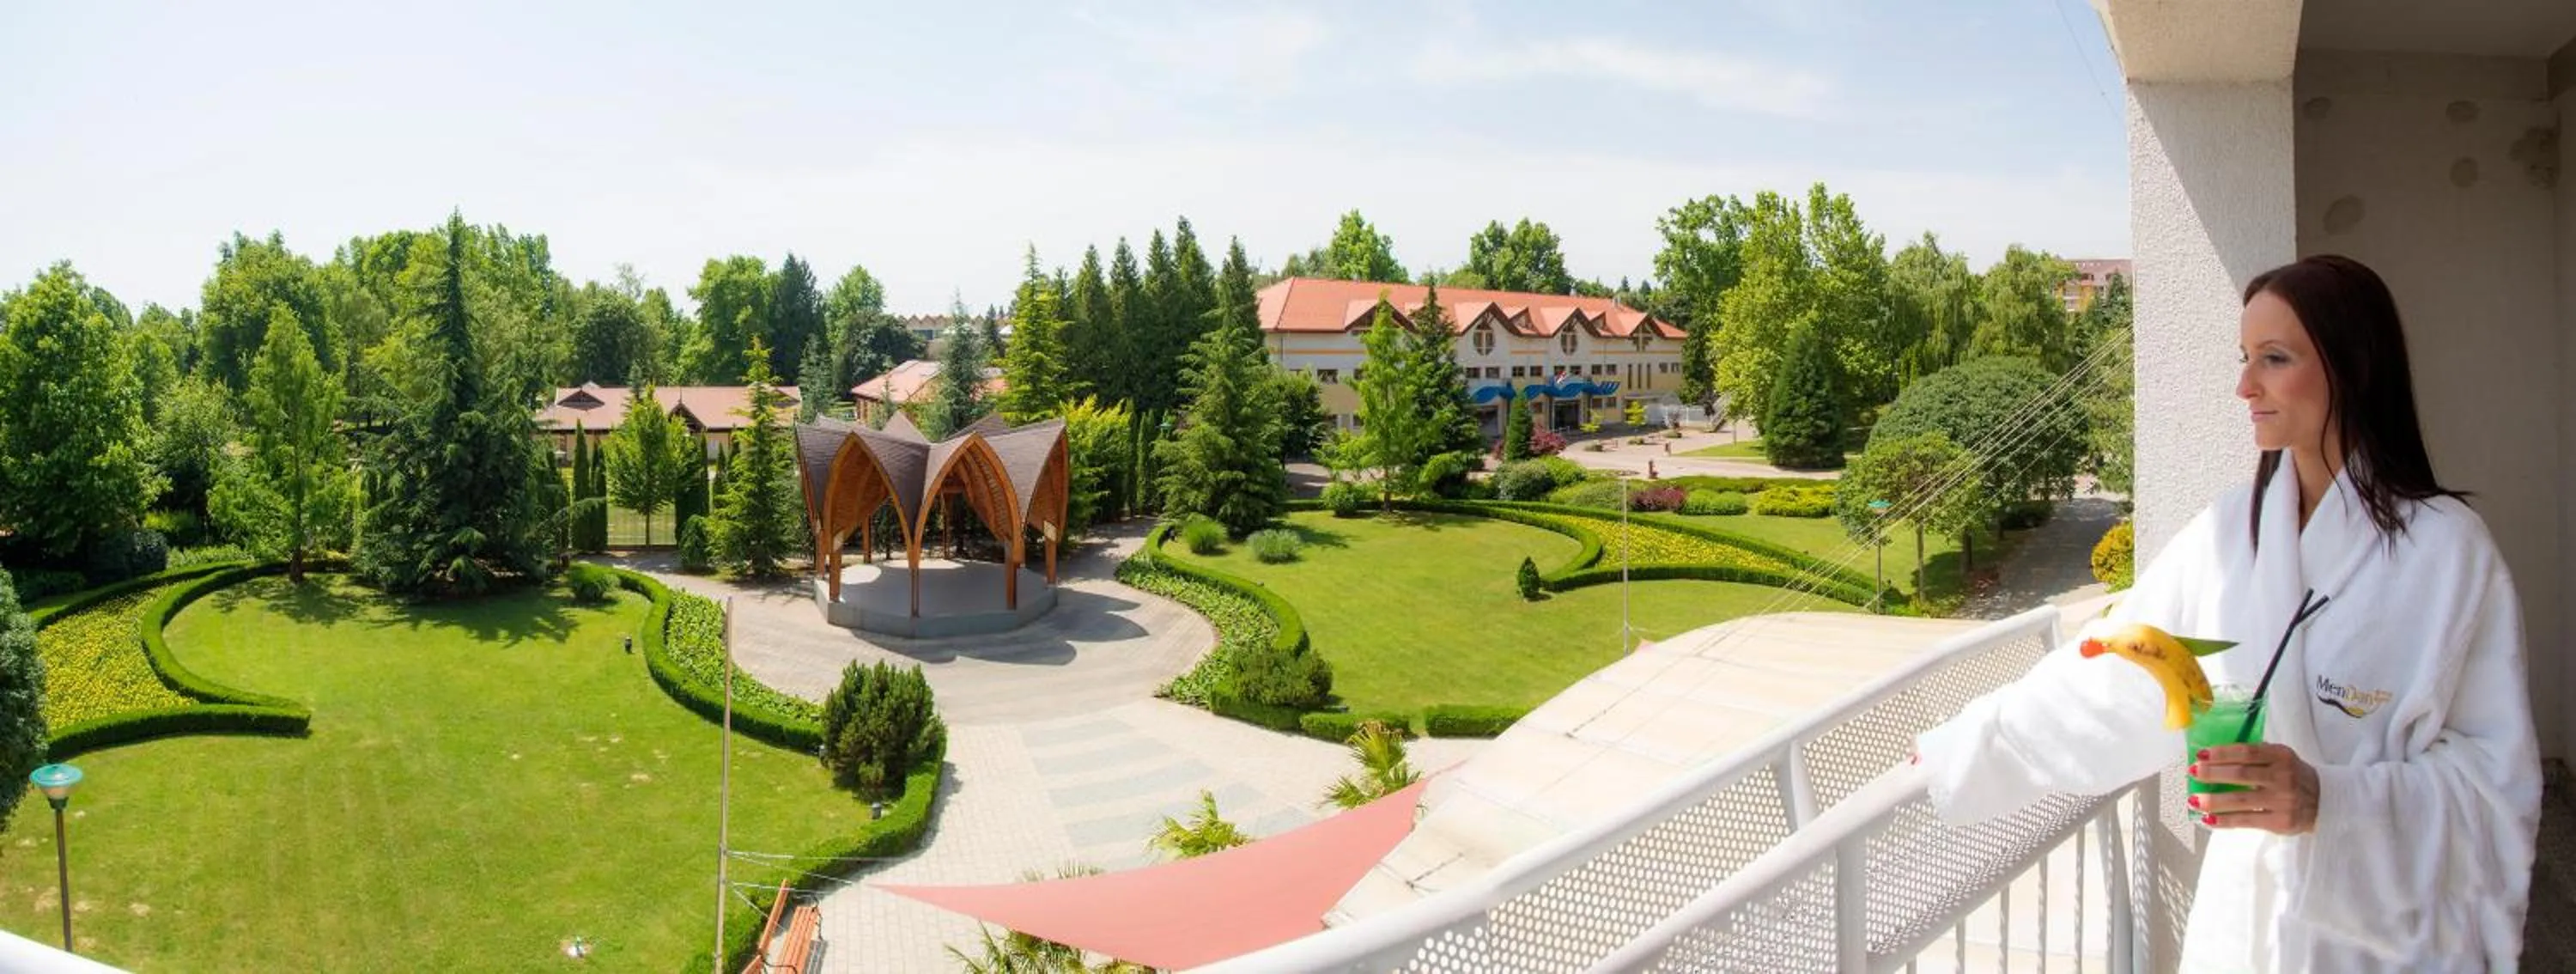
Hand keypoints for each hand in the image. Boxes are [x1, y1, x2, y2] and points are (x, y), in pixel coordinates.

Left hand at [2188, 743, 2319, 834]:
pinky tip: (2208, 819)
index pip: (2246, 752)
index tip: (2200, 755)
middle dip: (2212, 774)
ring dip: (2213, 800)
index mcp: (2281, 756)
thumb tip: (2216, 756)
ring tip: (2194, 800)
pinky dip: (2224, 820)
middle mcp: (2283, 777)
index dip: (2221, 753)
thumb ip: (2257, 755)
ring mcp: (2282, 801)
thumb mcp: (2283, 759)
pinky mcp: (2281, 822)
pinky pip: (2246, 821)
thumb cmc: (2295, 777)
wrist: (2326, 802)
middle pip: (2240, 774)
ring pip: (2240, 800)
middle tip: (2192, 773)